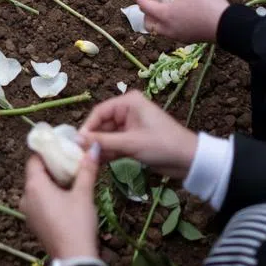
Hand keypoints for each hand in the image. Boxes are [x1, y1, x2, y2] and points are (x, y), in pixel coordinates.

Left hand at [21, 147, 100, 259]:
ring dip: (52, 182)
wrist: (73, 260)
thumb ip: (87, 169)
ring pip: (38, 189)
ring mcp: (28, 212)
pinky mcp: (34, 224)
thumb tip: (94, 147)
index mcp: (34, 186)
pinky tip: (66, 196)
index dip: (47, 150)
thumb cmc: (76, 223)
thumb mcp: (83, 194)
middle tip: (71, 159)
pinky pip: (39, 202)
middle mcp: (25, 197)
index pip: (34, 159)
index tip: (62, 145)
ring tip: (72, 177)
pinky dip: (50, 196)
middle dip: (53, 166)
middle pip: (36, 173)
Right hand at [79, 91, 197, 176]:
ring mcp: (130, 126)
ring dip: (99, 148)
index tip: (76, 143)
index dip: (87, 127)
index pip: (99, 112)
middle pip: (102, 124)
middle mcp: (128, 111)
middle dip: (92, 139)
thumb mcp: (130, 143)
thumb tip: (78, 140)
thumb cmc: (162, 144)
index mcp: (128, 102)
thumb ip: (103, 141)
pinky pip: (115, 144)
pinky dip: (108, 153)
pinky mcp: (133, 140)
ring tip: (86, 161)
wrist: (189, 160)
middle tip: (79, 155)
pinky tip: (98, 163)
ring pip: (107, 136)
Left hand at [135, 0, 227, 42]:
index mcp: (164, 15)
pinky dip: (167, 23)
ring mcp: (175, 36)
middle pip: (147, 21)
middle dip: (147, 9)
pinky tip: (179, 14)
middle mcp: (166, 28)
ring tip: (167, 6)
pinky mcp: (185, 39)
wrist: (227, 26)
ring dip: (157, 18)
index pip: (143, 5)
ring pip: (157, 29)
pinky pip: (169, 32)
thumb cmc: (207, 6)